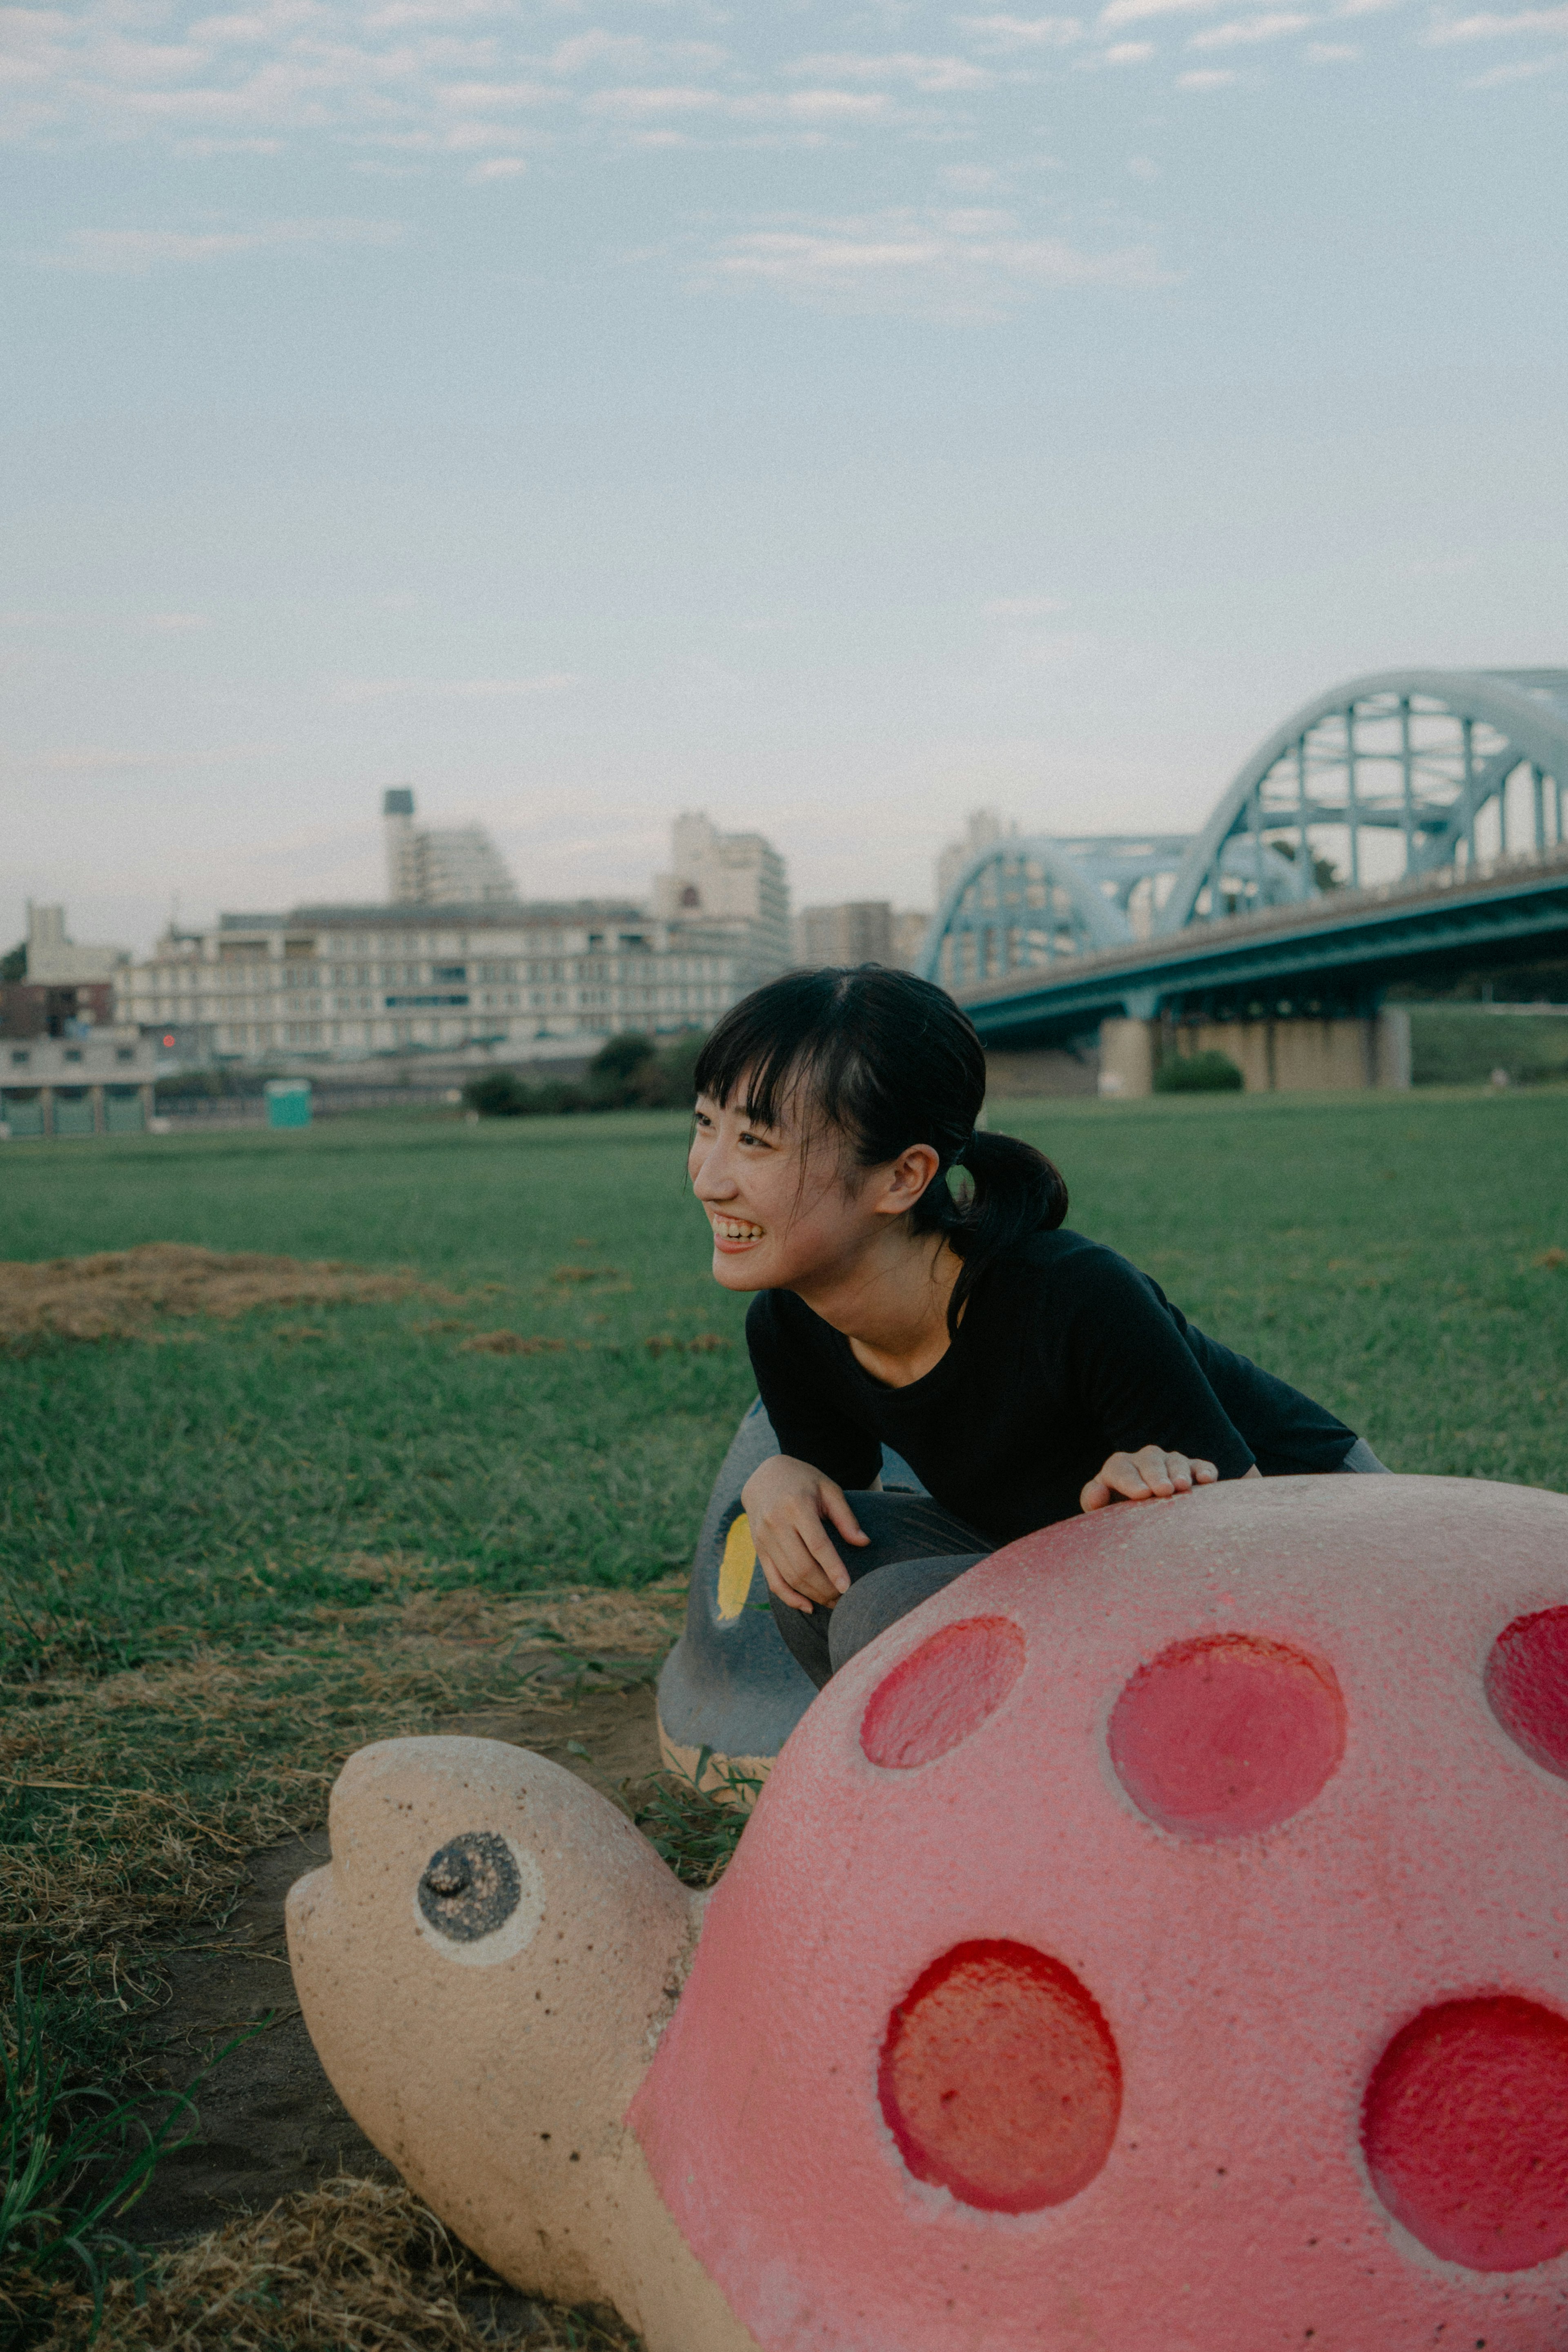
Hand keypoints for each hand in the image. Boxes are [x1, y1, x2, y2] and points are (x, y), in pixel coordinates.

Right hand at [741, 1454, 868, 1613]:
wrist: (763, 1476)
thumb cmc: (803, 1481)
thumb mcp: (828, 1489)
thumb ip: (846, 1517)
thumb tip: (864, 1543)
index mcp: (796, 1506)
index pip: (817, 1545)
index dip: (833, 1569)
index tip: (848, 1587)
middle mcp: (776, 1523)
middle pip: (802, 1567)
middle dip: (825, 1588)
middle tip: (846, 1599)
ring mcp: (764, 1539)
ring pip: (789, 1577)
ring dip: (812, 1595)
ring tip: (833, 1602)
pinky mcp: (758, 1550)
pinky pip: (773, 1581)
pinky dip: (789, 1598)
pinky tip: (808, 1606)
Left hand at [1080, 1445, 1221, 1512]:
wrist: (1142, 1518)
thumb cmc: (1117, 1515)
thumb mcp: (1101, 1510)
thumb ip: (1093, 1500)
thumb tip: (1097, 1493)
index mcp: (1118, 1468)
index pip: (1120, 1469)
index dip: (1130, 1481)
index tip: (1141, 1494)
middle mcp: (1144, 1460)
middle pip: (1149, 1460)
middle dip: (1156, 1474)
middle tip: (1164, 1490)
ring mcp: (1169, 1463)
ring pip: (1175, 1460)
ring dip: (1180, 1472)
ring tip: (1183, 1487)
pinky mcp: (1192, 1470)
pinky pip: (1199, 1465)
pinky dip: (1205, 1470)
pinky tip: (1208, 1480)